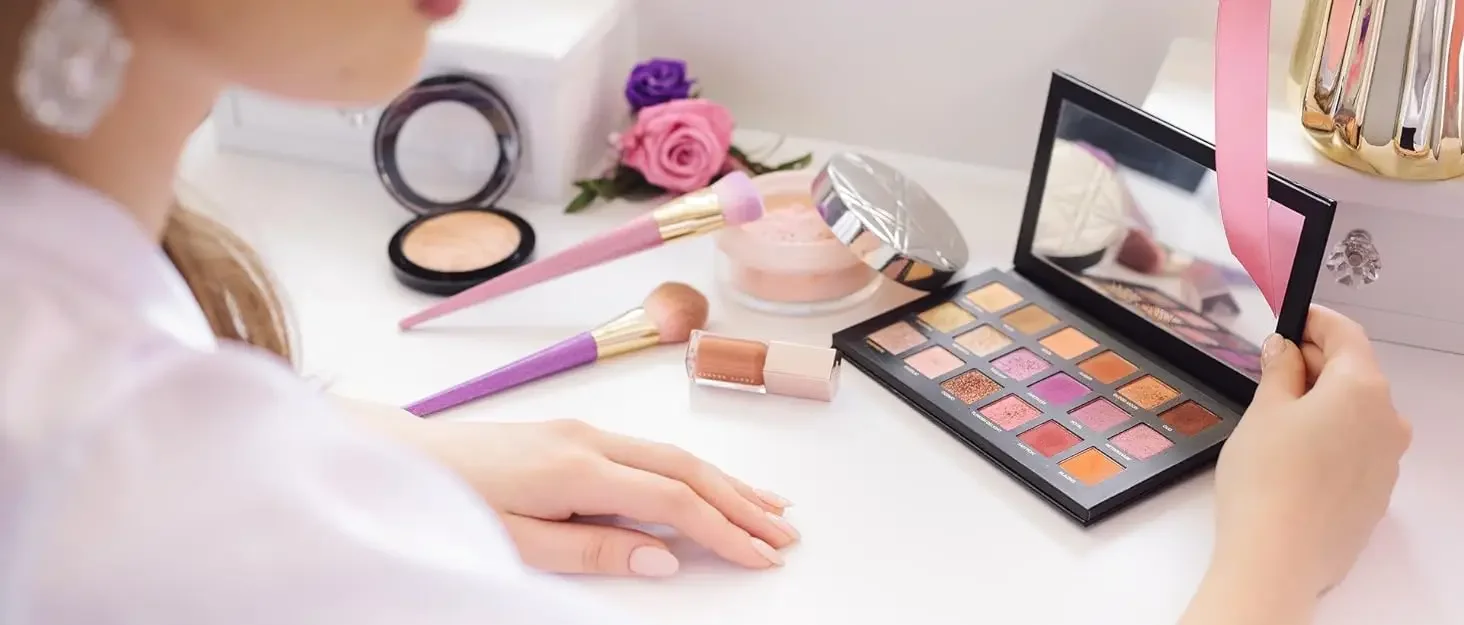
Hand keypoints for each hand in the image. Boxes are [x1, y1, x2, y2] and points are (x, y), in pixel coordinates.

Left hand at [342, 400, 798, 577]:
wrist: (403, 456)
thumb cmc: (451, 503)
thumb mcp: (517, 543)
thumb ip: (594, 549)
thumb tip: (665, 555)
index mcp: (578, 467)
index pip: (674, 500)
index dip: (725, 531)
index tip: (763, 557)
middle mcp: (591, 439)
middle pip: (688, 469)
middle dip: (742, 503)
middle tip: (787, 536)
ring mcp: (585, 430)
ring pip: (676, 454)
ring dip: (726, 482)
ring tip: (771, 508)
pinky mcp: (576, 433)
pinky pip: (651, 450)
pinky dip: (692, 469)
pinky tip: (709, 482)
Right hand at [1211, 305, 1410, 598]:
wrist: (1279, 558)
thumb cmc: (1267, 479)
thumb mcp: (1262, 410)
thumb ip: (1279, 370)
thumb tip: (1284, 349)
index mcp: (1362, 388)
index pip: (1345, 334)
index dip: (1314, 321)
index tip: (1290, 319)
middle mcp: (1388, 420)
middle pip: (1354, 374)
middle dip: (1314, 366)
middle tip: (1269, 372)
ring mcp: (1387, 460)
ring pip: (1356, 415)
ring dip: (1322, 406)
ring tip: (1274, 424)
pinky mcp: (1376, 494)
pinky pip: (1356, 451)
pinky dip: (1329, 441)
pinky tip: (1292, 460)